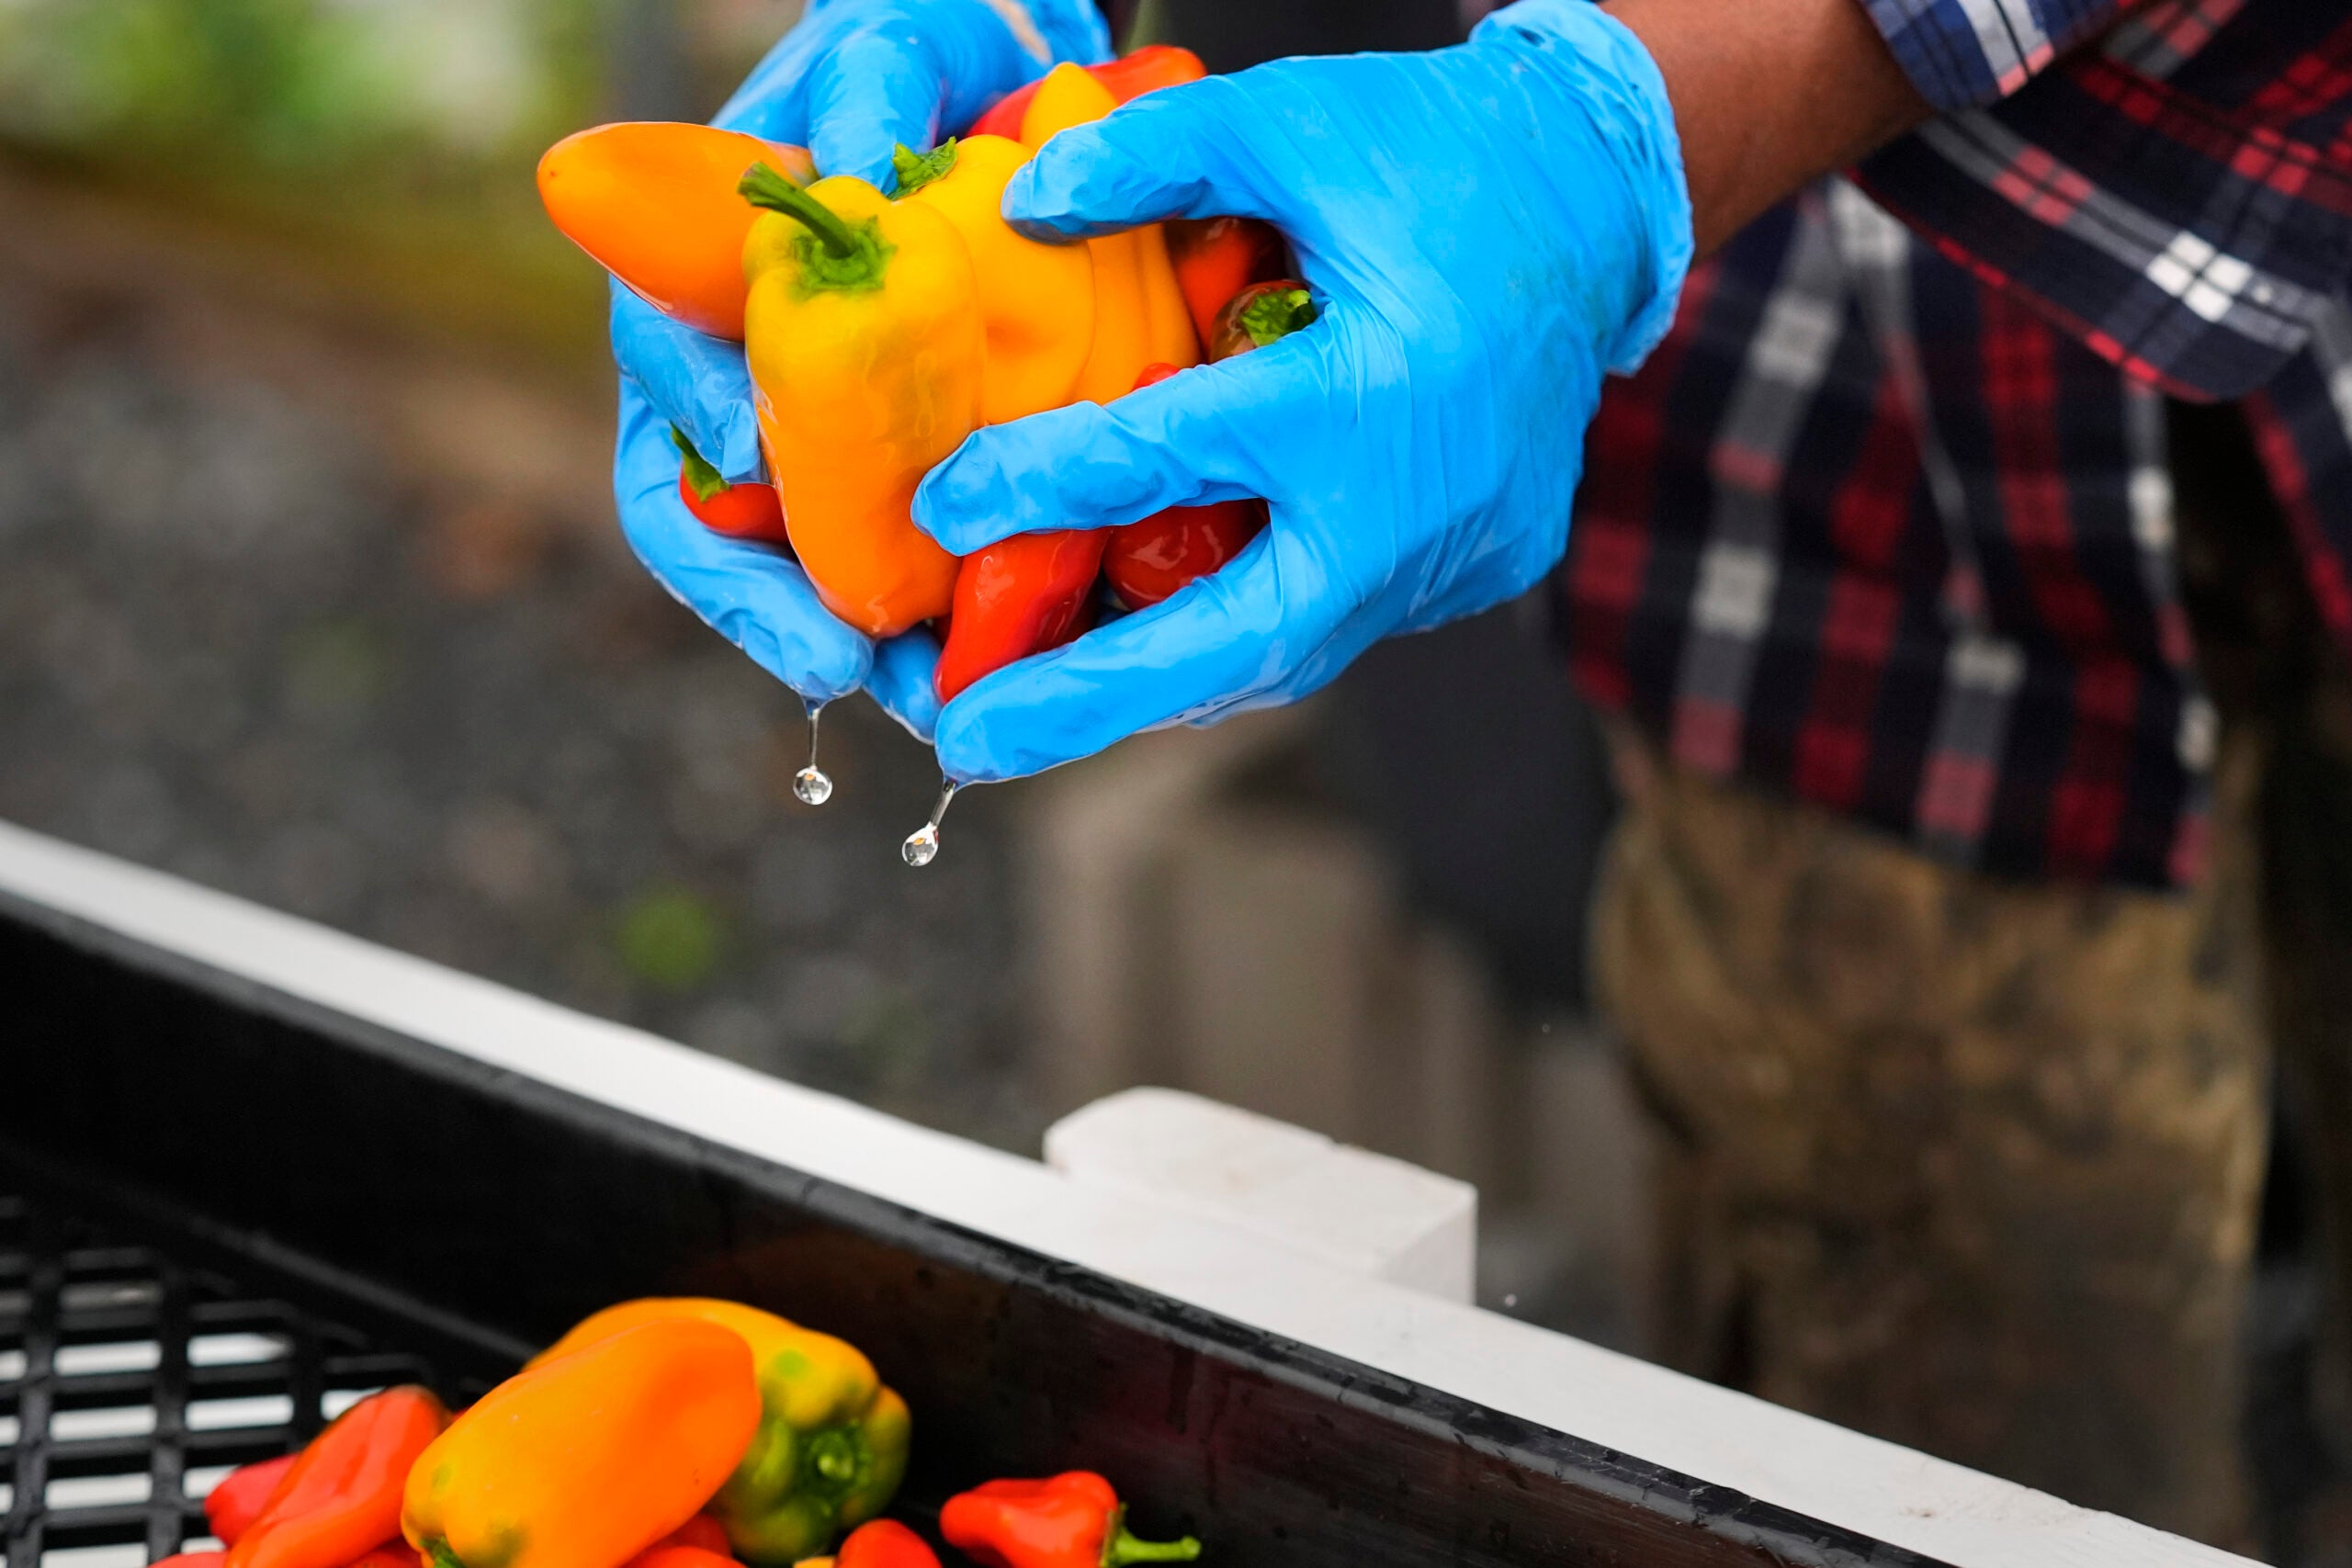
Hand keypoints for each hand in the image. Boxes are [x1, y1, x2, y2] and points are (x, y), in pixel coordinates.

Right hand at [612, 0, 1108, 729]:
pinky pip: (920, 560)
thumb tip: (849, 176)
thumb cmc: (921, 61)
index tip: (762, 478)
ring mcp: (829, 439)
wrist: (1005, 86)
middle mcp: (751, 388)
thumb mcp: (887, 51)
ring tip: (933, 705)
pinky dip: (954, 617)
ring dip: (864, 644)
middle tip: (847, 667)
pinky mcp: (917, 465)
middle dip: (774, 609)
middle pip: (721, 528)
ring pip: (817, 569)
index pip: (671, 391)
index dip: (708, 439)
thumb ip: (860, 95)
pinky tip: (1010, 661)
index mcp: (706, 298)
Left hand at [911, 0, 1690, 779]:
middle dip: (1091, 700)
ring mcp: (1457, 558)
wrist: (1602, 204)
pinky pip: (1332, 624)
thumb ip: (1156, 157)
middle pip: (1238, 642)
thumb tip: (1021, 207)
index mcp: (1375, 389)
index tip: (939, 507)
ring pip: (1284, 657)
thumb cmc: (1444, 151)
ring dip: (1153, 686)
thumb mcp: (1294, 118)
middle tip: (966, 739)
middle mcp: (1420, 504)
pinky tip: (1139, 646)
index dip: (1041, 482)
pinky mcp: (1475, 575)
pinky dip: (1232, 639)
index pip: (1174, 454)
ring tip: (1026, 711)